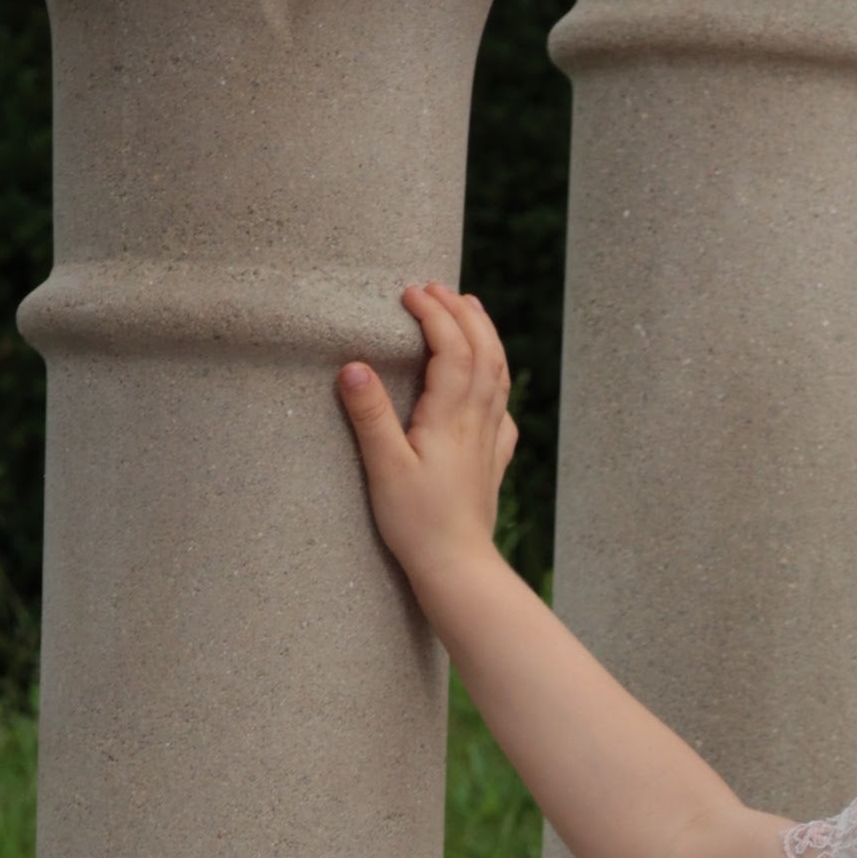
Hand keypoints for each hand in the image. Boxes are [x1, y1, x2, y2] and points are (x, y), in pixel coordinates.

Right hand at [337, 282, 518, 596]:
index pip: (452, 348)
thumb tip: (352, 365)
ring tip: (470, 310)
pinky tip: (489, 385)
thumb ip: (370, 416)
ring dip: (486, 337)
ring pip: (499, 375)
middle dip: (463, 313)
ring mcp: (490, 442)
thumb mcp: (384, 469)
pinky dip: (498, 383)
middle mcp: (477, 423)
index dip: (434, 314)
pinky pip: (504, 412)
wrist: (458, 569)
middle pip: (484, 352)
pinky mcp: (492, 464)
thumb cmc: (418, 524)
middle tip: (438, 289)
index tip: (410, 293)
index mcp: (450, 418)